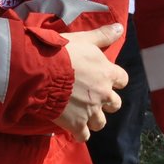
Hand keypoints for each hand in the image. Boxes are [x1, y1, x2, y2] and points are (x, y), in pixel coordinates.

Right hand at [54, 24, 127, 141]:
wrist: (41, 71)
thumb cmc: (62, 52)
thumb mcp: (85, 39)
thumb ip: (103, 35)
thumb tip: (121, 27)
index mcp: (107, 73)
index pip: (122, 80)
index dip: (115, 80)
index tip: (106, 79)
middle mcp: (103, 94)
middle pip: (115, 104)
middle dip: (107, 102)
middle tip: (94, 98)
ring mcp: (90, 110)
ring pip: (100, 122)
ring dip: (94, 119)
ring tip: (84, 114)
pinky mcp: (76, 124)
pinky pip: (83, 136)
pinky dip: (80, 134)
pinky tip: (74, 129)